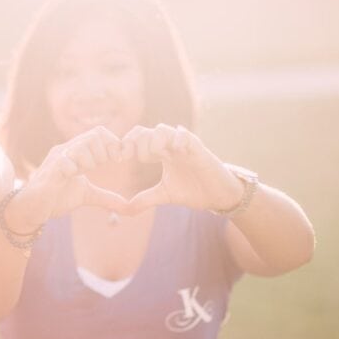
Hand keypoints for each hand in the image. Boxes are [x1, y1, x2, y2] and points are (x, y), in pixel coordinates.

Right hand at [4, 126, 129, 232]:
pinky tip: (71, 177)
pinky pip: (65, 162)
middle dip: (105, 152)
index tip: (119, 160)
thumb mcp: (87, 195)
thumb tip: (128, 206)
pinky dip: (74, 169)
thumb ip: (106, 197)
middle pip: (95, 135)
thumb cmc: (57, 197)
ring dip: (91, 161)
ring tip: (83, 172)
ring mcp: (57, 159)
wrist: (32, 209)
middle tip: (101, 167)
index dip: (113, 143)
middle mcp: (66, 150)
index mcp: (76, 152)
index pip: (99, 133)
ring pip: (82, 145)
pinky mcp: (50, 172)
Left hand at [120, 124, 243, 213]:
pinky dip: (176, 140)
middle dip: (136, 142)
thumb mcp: (164, 195)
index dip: (126, 144)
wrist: (218, 195)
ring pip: (162, 129)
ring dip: (153, 141)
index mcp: (160, 152)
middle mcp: (169, 146)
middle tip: (135, 159)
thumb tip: (124, 210)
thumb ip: (144, 199)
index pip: (138, 137)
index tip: (120, 159)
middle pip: (145, 131)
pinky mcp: (198, 149)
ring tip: (155, 157)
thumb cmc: (193, 190)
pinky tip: (174, 153)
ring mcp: (183, 145)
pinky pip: (185, 135)